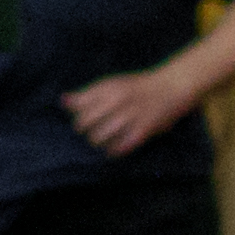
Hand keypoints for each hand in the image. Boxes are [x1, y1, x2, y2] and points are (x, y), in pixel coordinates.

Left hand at [60, 64, 192, 157]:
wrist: (171, 88)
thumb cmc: (137, 87)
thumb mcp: (111, 84)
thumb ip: (88, 94)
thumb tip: (63, 101)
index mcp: (107, 88)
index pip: (78, 107)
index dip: (76, 115)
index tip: (82, 118)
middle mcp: (116, 102)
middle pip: (84, 123)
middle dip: (83, 130)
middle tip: (90, 131)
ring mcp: (129, 117)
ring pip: (98, 137)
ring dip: (96, 141)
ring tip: (101, 140)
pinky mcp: (141, 131)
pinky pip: (119, 147)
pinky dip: (113, 150)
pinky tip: (113, 148)